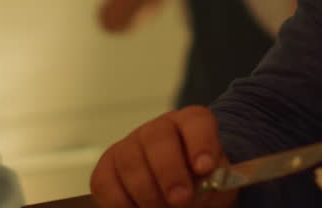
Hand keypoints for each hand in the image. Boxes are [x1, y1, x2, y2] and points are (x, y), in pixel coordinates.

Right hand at [91, 106, 235, 207]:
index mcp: (190, 125)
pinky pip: (106, 183)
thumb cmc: (198, 184)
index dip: (201, 142)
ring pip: (130, 161)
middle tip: (180, 199)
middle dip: (169, 172)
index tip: (205, 168)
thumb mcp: (215, 183)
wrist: (179, 193)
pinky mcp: (107, 168)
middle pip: (158, 139)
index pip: (196, 121)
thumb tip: (204, 189)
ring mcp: (129, 146)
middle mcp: (158, 130)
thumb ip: (214, 183)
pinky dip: (122, 203)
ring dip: (147, 193)